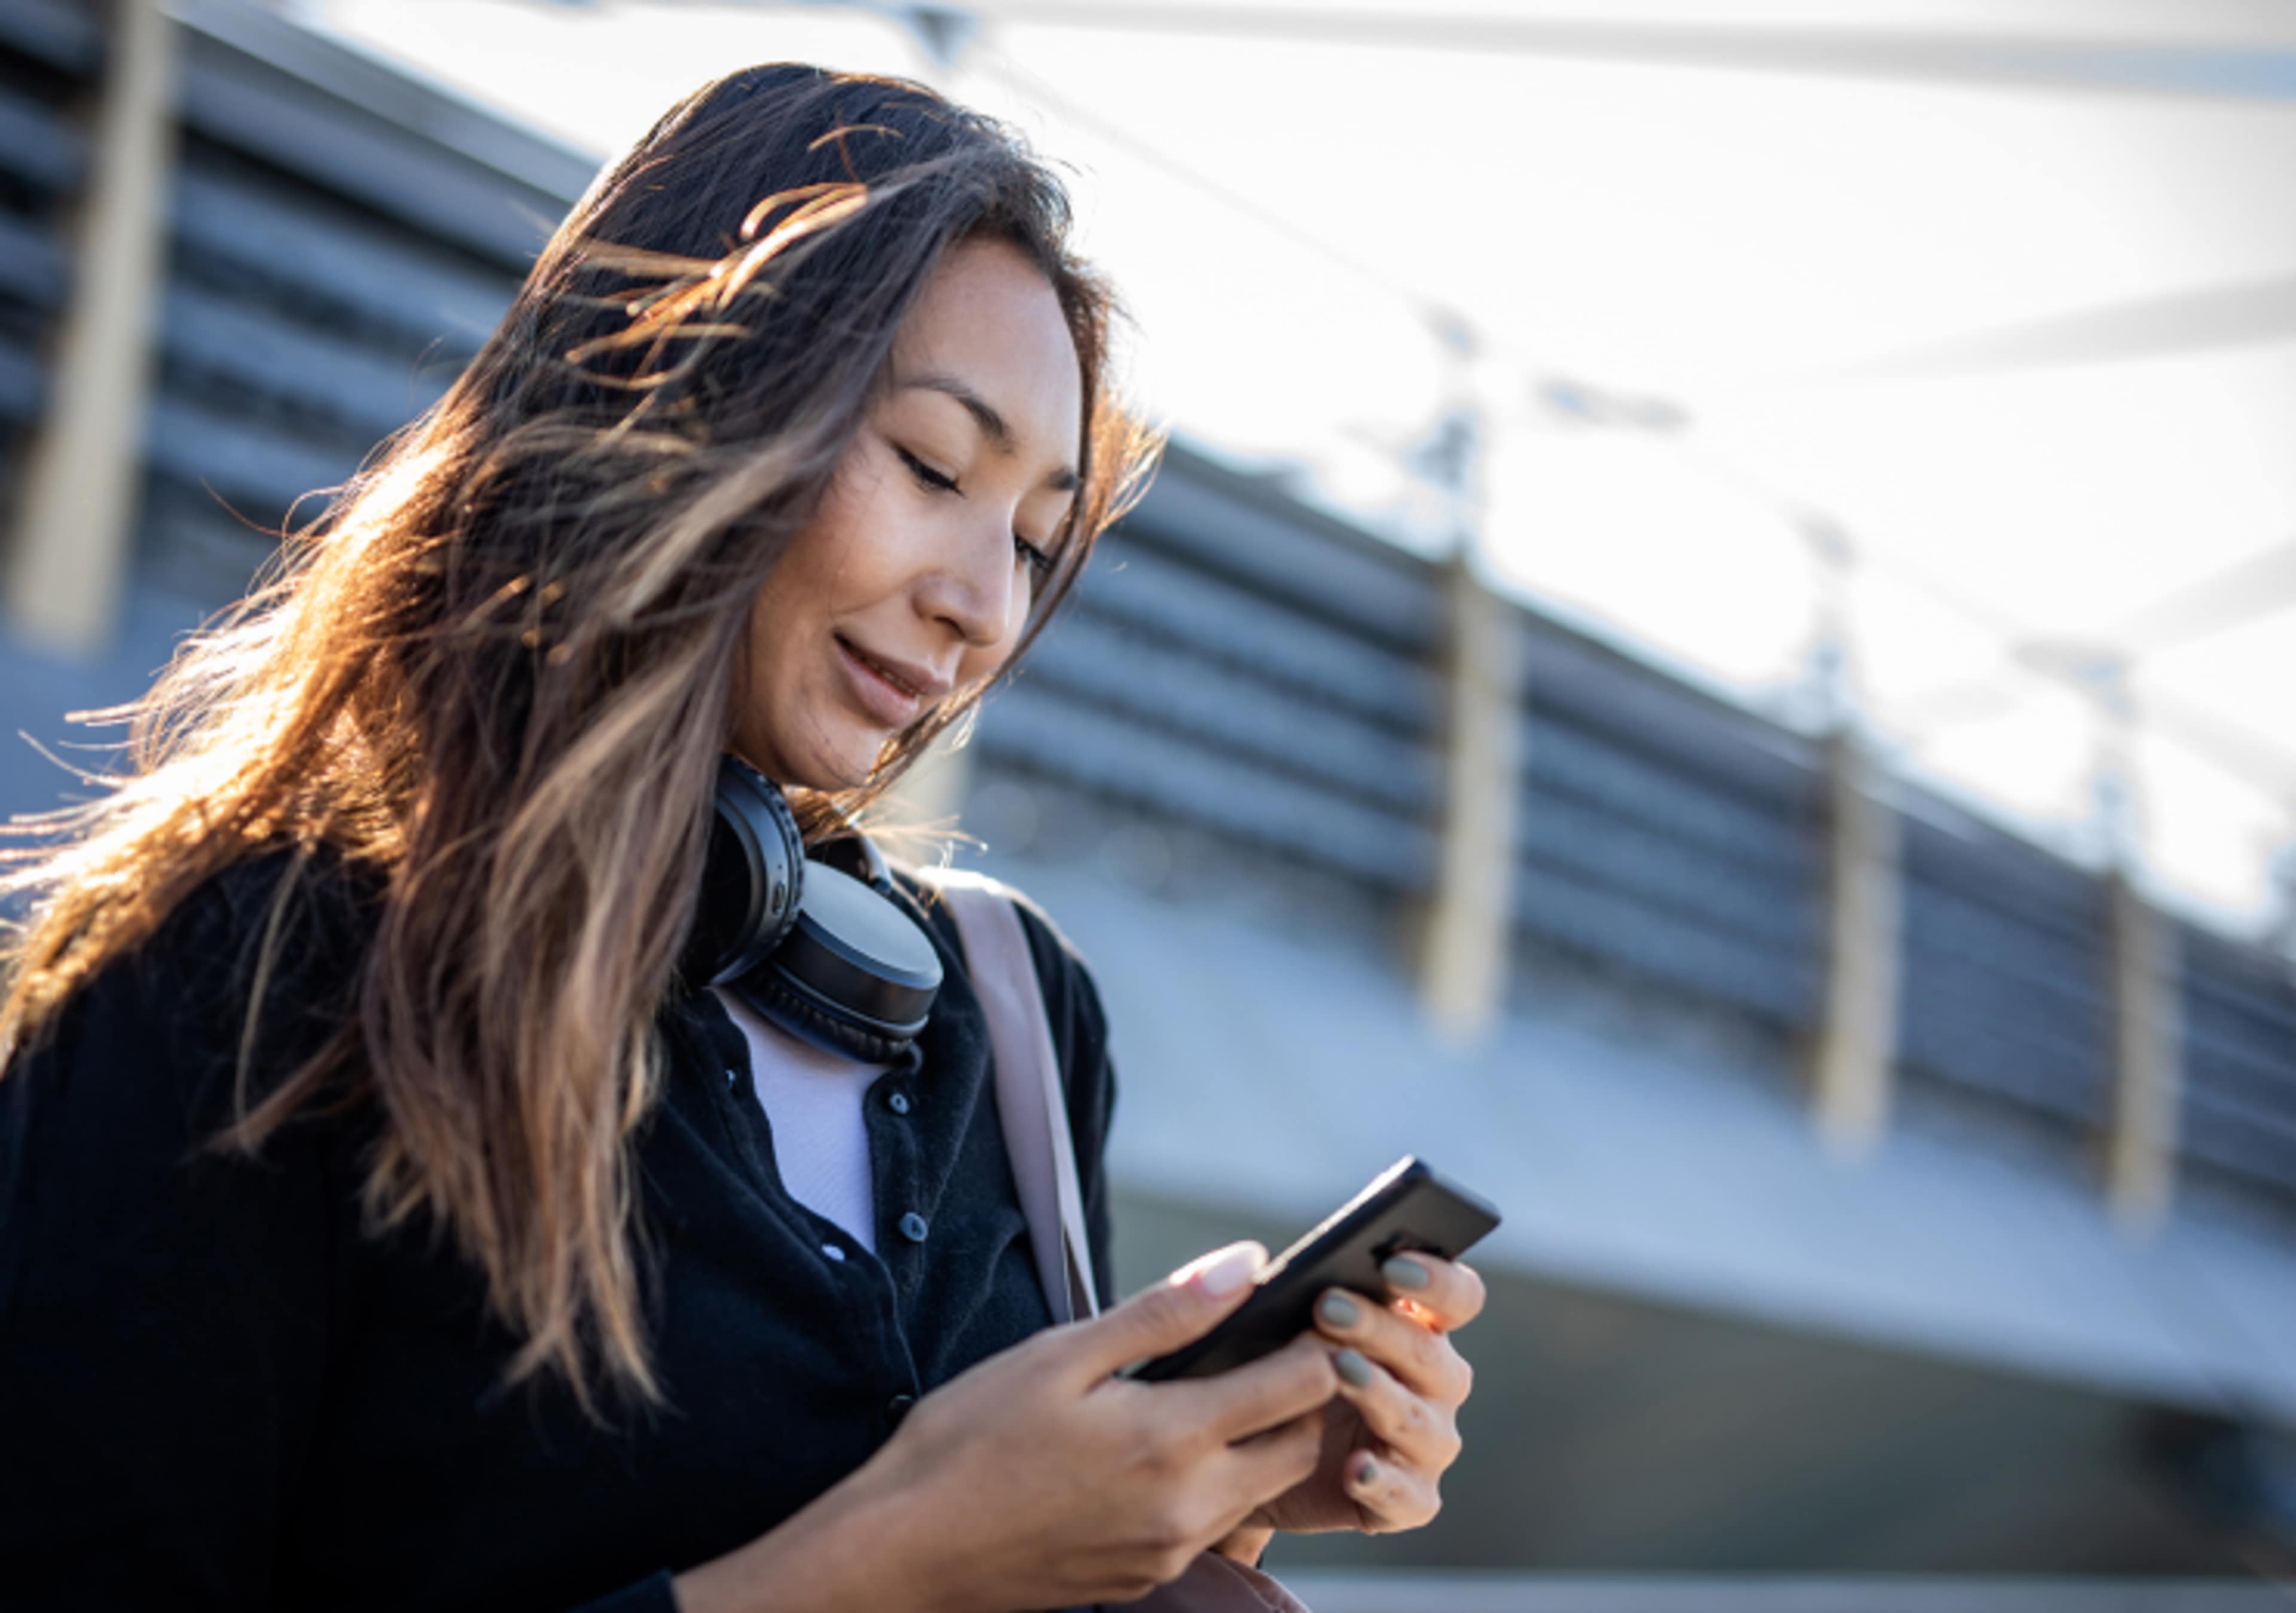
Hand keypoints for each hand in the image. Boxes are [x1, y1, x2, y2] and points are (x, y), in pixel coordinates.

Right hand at [676, 1241, 1338, 1612]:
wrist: (905, 1549)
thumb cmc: (969, 1441)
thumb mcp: (1061, 1354)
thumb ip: (1165, 1313)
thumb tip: (1246, 1264)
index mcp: (1171, 1440)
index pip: (1300, 1386)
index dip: (1314, 1341)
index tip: (1302, 1311)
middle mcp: (1188, 1507)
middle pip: (1299, 1445)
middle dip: (1301, 1396)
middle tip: (1266, 1348)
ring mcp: (1170, 1551)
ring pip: (1261, 1490)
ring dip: (1260, 1442)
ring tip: (1215, 1393)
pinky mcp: (1148, 1577)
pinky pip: (1213, 1525)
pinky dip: (1214, 1484)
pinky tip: (1165, 1450)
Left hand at [1215, 1253, 1483, 1549]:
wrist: (1248, 1459)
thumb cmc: (1272, 1373)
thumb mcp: (1279, 1329)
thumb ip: (1291, 1297)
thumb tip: (1261, 1264)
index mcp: (1420, 1329)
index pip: (1457, 1298)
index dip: (1437, 1279)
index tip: (1391, 1265)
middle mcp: (1436, 1385)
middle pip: (1430, 1353)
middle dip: (1380, 1328)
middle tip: (1328, 1308)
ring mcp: (1427, 1445)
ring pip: (1421, 1421)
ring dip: (1382, 1394)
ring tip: (1339, 1373)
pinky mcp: (1407, 1500)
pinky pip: (1407, 1496)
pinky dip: (1383, 1483)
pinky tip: (1354, 1469)